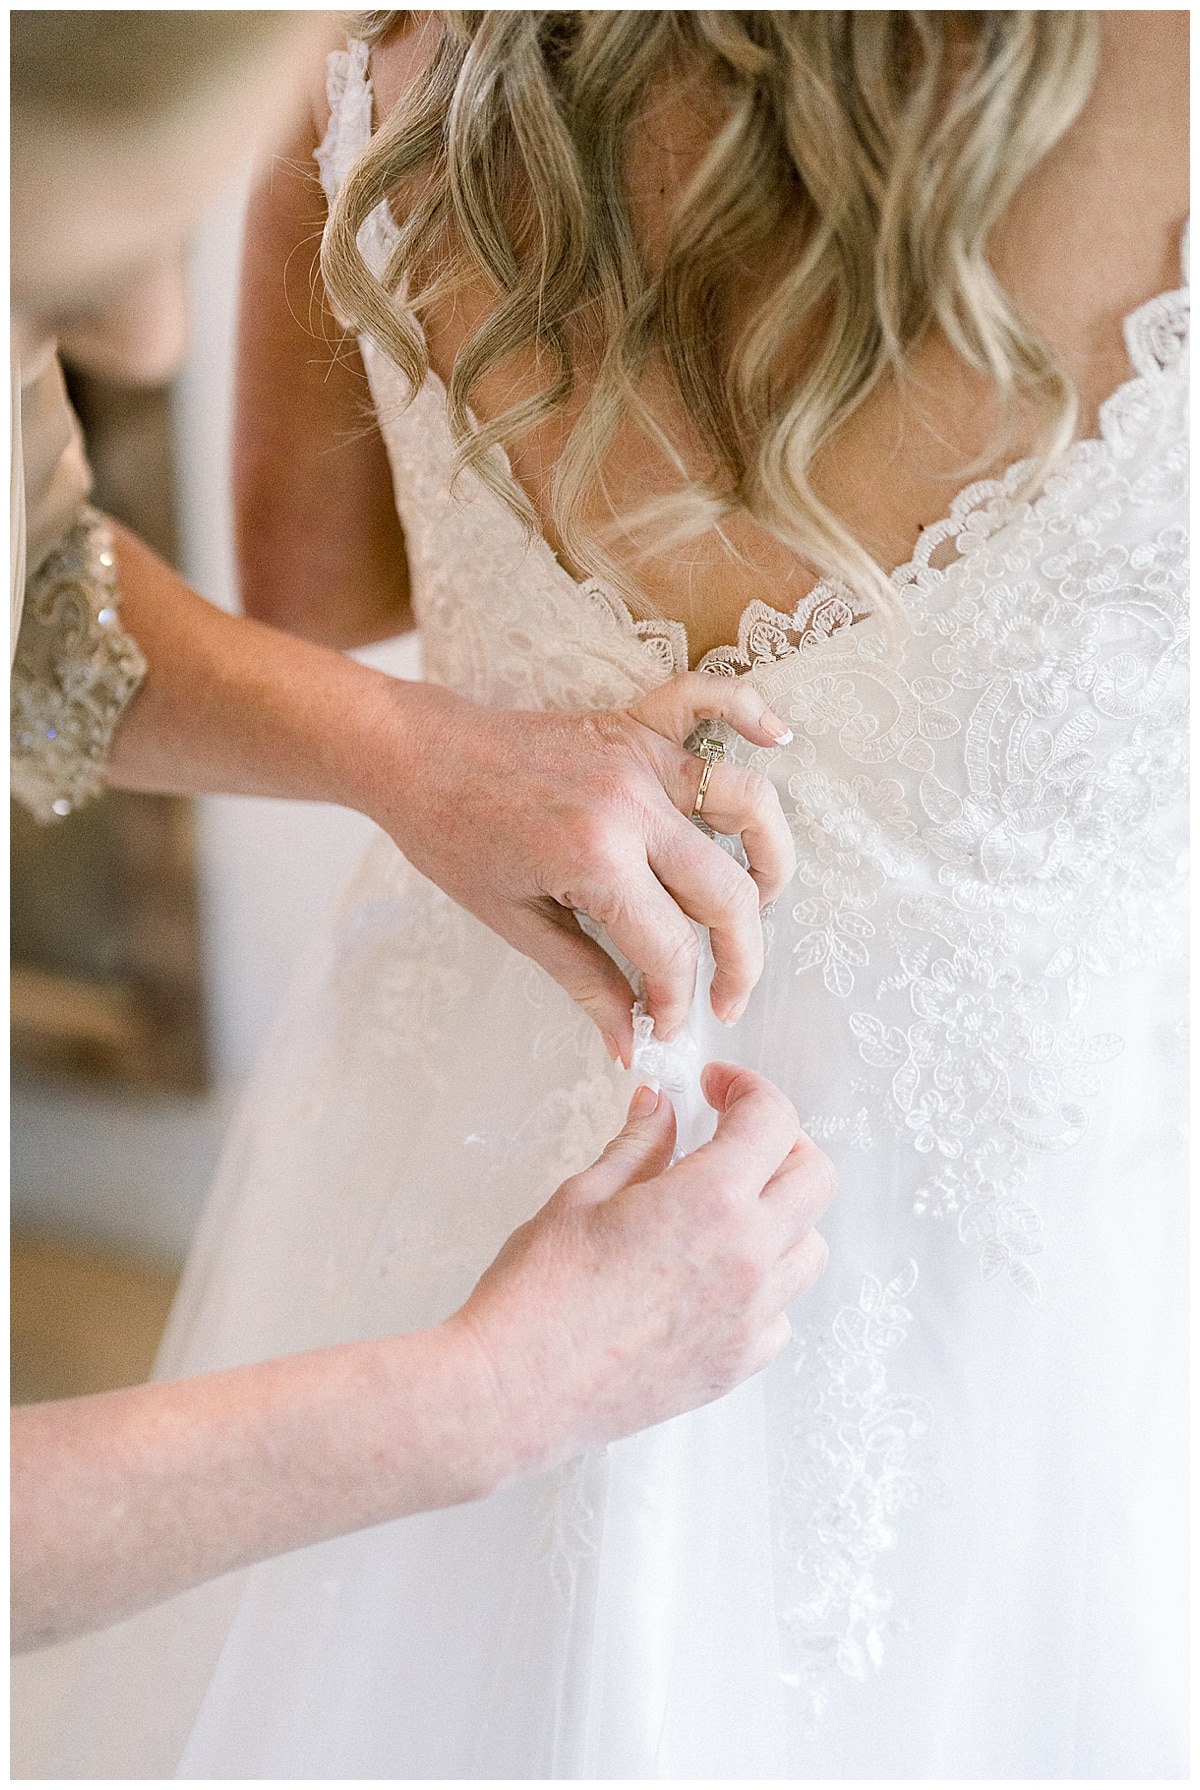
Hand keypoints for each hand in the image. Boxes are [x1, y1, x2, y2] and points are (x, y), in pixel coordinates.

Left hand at [373, 675, 796, 1062]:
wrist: (415, 758)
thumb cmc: (453, 839)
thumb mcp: (515, 922)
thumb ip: (586, 981)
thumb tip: (628, 1042)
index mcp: (595, 860)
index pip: (670, 950)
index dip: (677, 1002)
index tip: (666, 1028)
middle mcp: (632, 805)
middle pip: (727, 892)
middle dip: (739, 960)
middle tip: (725, 998)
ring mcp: (640, 757)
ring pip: (747, 804)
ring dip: (770, 858)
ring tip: (757, 902)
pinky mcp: (634, 724)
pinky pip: (708, 701)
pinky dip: (749, 712)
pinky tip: (778, 740)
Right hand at [445, 1064, 834, 1476]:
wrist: (516, 1391)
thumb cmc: (539, 1293)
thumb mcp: (584, 1195)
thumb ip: (639, 1145)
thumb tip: (660, 1108)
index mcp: (712, 1201)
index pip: (773, 1120)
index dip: (748, 1088)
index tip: (717, 1088)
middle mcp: (748, 1258)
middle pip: (816, 1177)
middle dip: (782, 1142)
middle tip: (733, 1138)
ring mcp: (749, 1319)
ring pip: (810, 1249)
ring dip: (781, 1216)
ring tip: (727, 1211)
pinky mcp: (736, 1367)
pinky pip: (782, 1316)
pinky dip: (764, 1288)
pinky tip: (715, 1278)